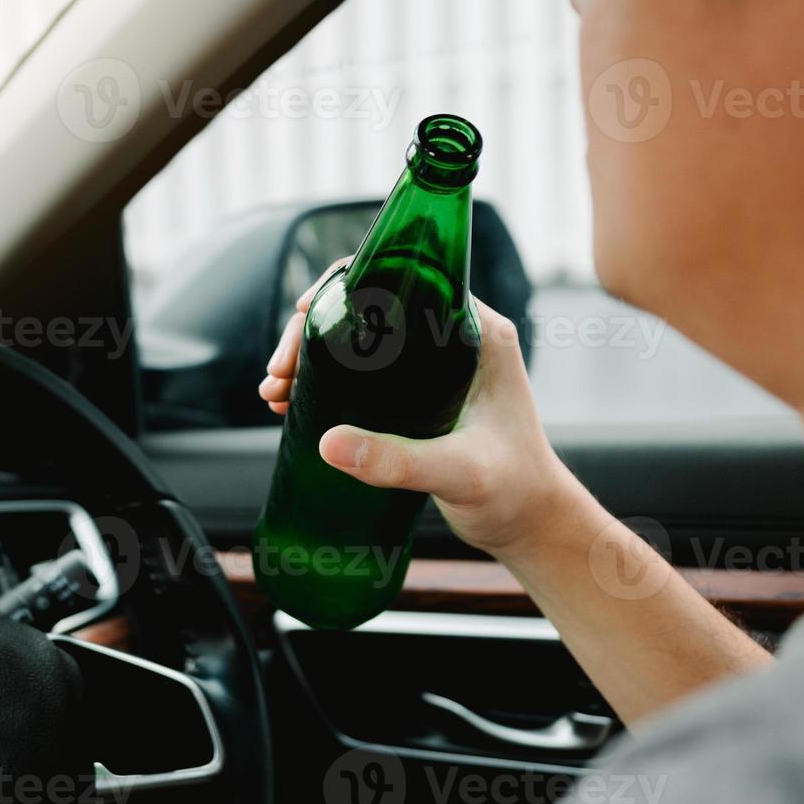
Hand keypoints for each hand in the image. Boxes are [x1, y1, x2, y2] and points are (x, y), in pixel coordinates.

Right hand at [259, 265, 580, 556]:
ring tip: (273, 390)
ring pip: (358, 340)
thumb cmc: (515, 491)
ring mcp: (432, 367)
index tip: (302, 312)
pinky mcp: (416, 396)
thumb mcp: (459, 473)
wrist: (529, 526)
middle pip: (368, 307)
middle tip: (279, 371)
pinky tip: (288, 404)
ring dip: (310, 356)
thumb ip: (399, 461)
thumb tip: (328, 443)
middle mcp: (453, 339)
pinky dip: (322, 381)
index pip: (402, 277)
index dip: (344, 285)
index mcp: (475, 333)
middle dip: (312, 331)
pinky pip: (359, 372)